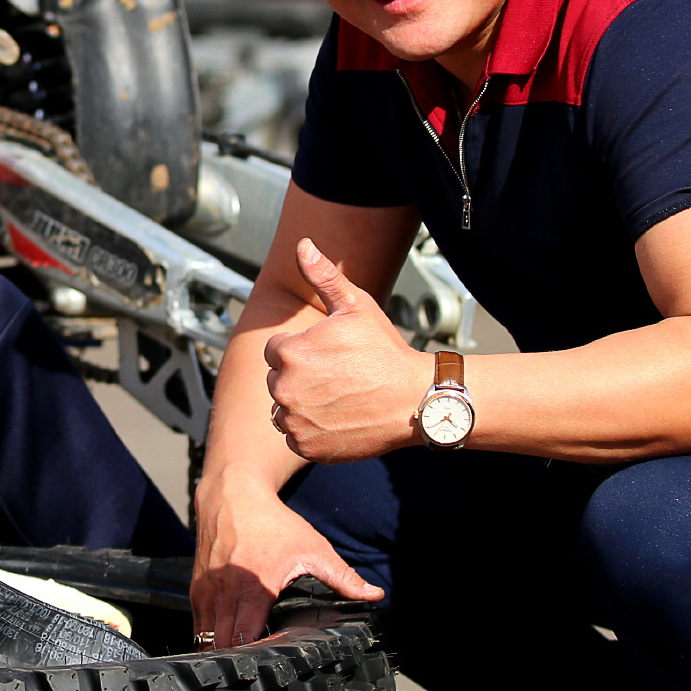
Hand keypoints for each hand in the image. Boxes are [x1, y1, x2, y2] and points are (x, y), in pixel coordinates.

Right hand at [193, 477, 383, 649]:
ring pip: (206, 639)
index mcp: (254, 589)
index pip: (245, 639)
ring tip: (240, 665)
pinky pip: (198, 625)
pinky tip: (224, 645)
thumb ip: (343, 577)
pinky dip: (209, 637)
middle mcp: (225, 593)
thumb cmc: (271, 522)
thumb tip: (374, 594)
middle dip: (238, 662)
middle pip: (224, 645)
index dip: (257, 659)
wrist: (232, 495)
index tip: (272, 668)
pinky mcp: (197, 588)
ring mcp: (206, 592)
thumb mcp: (312, 548)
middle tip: (258, 674)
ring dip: (222, 652)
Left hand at [260, 239, 429, 461]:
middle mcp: (284, 388)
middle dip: (300, 377)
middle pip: (278, 380)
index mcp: (289, 351)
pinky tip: (338, 418)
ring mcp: (294, 420)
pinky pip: (295, 435)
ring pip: (284, 408)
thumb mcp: (356, 306)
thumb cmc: (386, 351)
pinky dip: (311, 430)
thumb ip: (323, 276)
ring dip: (303, 404)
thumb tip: (303, 244)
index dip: (302, 350)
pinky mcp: (306, 446)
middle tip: (338, 377)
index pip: (275, 350)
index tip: (330, 355)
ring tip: (339, 398)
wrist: (415, 401)